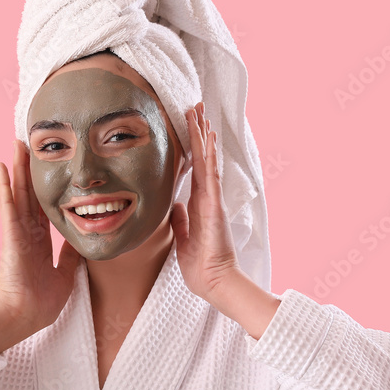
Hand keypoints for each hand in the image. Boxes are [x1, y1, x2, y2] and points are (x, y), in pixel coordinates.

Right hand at [0, 140, 80, 340]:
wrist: (27, 317)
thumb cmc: (42, 303)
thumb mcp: (66, 275)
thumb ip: (70, 256)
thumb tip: (80, 242)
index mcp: (39, 242)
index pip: (43, 207)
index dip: (46, 188)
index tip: (49, 169)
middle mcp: (27, 233)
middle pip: (29, 194)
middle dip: (30, 169)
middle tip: (32, 145)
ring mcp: (17, 233)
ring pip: (18, 193)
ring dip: (18, 168)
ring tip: (17, 144)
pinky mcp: (11, 236)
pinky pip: (8, 207)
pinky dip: (5, 187)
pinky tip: (2, 167)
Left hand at [170, 102, 241, 301]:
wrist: (213, 282)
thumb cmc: (200, 265)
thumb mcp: (183, 238)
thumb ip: (180, 219)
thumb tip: (175, 205)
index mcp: (198, 204)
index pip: (194, 169)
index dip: (191, 148)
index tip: (190, 126)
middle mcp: (207, 198)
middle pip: (202, 158)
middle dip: (198, 132)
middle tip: (196, 107)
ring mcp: (212, 200)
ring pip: (207, 161)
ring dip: (203, 137)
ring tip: (200, 113)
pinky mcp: (214, 206)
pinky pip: (210, 175)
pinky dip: (208, 156)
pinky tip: (207, 138)